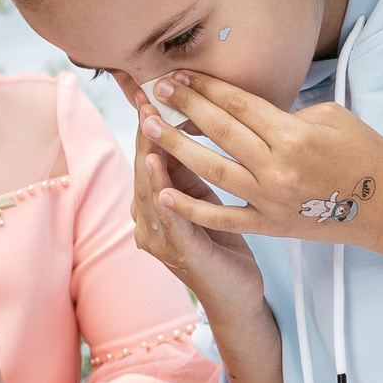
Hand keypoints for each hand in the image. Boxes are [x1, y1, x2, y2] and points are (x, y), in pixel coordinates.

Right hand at [115, 77, 267, 324]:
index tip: (148, 86)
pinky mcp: (179, 252)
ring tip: (148, 119)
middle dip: (144, 127)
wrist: (239, 296)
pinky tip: (156, 163)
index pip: (149, 153)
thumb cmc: (224, 245)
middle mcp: (148, 218)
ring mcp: (159, 237)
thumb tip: (197, 117)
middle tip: (145, 93)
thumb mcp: (206, 198)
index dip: (148, 121)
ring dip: (147, 150)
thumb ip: (194, 167)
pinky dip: (160, 188)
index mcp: (157, 202)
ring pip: (149, 185)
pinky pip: (168, 216)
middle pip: (143, 164)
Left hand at [134, 70, 382, 246]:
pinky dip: (191, 208)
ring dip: (177, 148)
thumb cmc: (367, 156)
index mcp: (294, 135)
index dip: (206, 88)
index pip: (239, 105)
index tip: (180, 76)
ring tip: (151, 127)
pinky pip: (223, 217)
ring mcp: (270, 200)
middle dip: (185, 108)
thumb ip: (289, 114)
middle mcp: (278, 168)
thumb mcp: (335, 119)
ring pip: (212, 170)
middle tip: (157, 91)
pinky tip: (163, 194)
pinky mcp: (269, 226)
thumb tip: (252, 112)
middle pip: (220, 132)